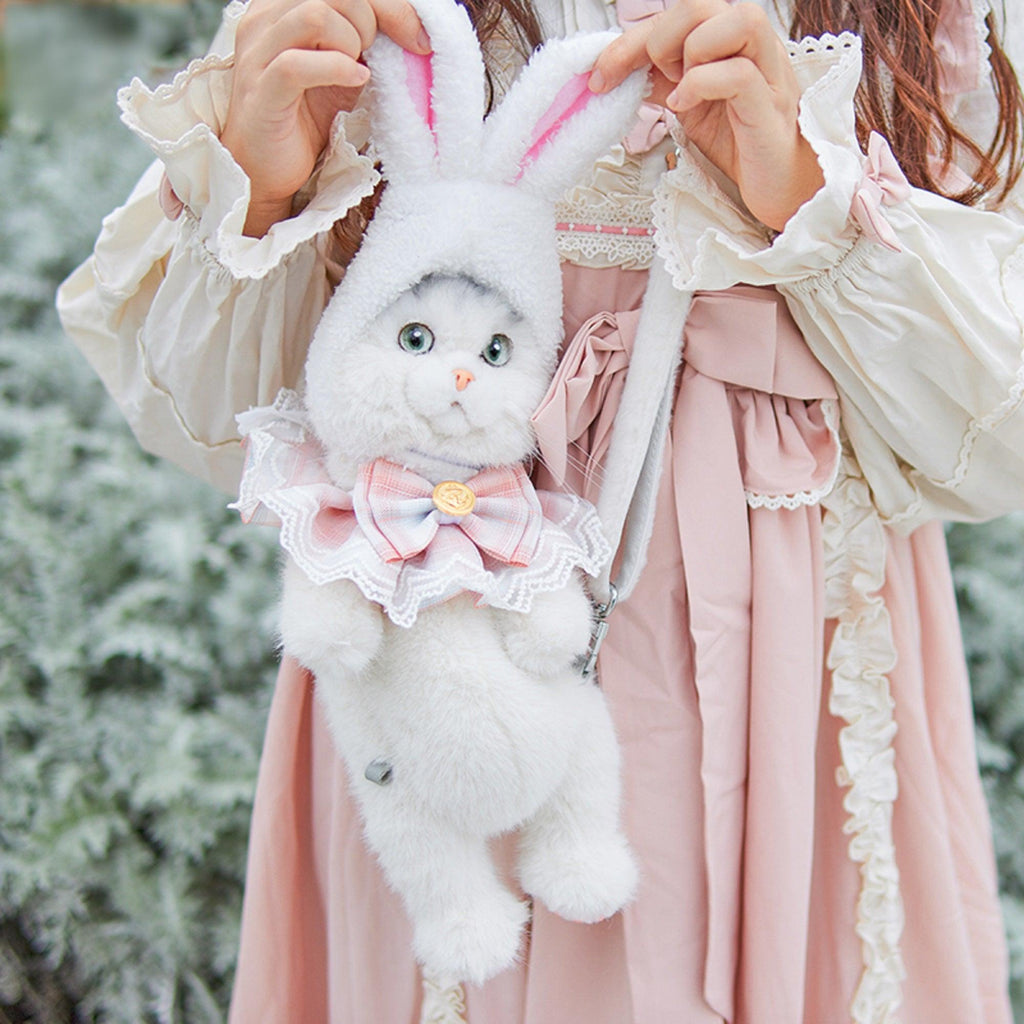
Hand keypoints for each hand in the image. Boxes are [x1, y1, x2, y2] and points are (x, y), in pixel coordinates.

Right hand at [221, 0, 429, 236]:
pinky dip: (337, 68)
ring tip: (360, 69)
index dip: (387, 4)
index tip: (417, 36)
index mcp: (282, 5)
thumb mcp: (344, 67)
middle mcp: (264, 18)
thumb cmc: (306, 115)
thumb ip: (364, 38)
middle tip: (377, 57)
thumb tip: (411, 25)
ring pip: (313, 14)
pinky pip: (296, 64)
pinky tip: (356, 80)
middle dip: (371, 20)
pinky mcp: (261, 91)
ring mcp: (257, 53)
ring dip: (352, 41)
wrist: (270, 167)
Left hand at [590, 0, 823, 231]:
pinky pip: (741, 74)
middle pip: (702, 4)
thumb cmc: (740, 143)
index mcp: (728, 43)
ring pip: (738, 20)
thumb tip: (618, 71)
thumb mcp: (689, 106)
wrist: (780, 185)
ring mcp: (767, 73)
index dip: (630, 40)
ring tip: (678, 88)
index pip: (676, 15)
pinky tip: (684, 106)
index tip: (600, 75)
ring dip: (692, 50)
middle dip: (660, 37)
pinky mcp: (770, 107)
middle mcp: (752, 48)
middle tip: (652, 79)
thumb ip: (662, 81)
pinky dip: (703, 84)